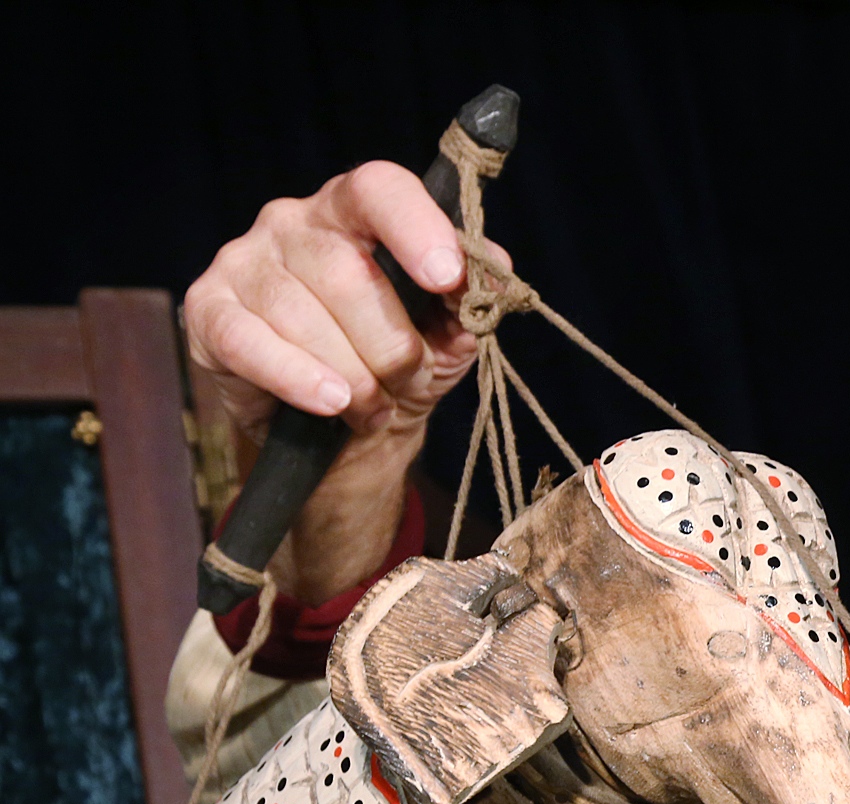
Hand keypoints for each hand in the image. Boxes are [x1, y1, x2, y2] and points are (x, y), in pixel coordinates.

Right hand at [184, 163, 507, 602]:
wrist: (342, 424)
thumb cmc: (395, 362)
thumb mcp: (447, 334)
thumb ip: (471, 300)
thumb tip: (496, 275)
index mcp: (354, 211)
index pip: (380, 189)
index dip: (416, 228)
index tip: (448, 277)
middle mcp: (292, 222)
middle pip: (348, 273)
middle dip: (391, 346)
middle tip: (405, 382)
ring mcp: (243, 261)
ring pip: (306, 319)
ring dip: (354, 378)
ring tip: (370, 405)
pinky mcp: (208, 310)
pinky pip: (253, 344)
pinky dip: (299, 379)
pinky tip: (330, 401)